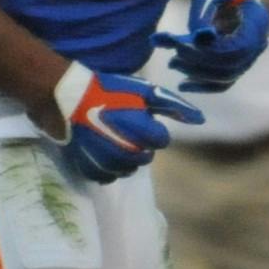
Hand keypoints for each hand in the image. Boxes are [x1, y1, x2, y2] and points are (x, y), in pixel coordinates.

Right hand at [48, 63, 202, 183]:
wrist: (67, 98)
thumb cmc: (109, 91)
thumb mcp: (144, 91)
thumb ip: (174, 106)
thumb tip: (200, 121)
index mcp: (142, 130)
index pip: (162, 141)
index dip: (153, 129)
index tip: (139, 119)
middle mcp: (127, 151)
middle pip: (146, 158)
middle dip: (140, 145)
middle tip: (124, 129)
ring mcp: (107, 162)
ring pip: (128, 170)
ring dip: (125, 158)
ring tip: (113, 140)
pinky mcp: (89, 168)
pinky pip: (107, 177)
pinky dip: (108, 168)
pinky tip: (102, 152)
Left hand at [152, 0, 268, 91]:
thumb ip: (203, 13)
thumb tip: (196, 38)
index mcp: (257, 21)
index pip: (237, 48)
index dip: (211, 51)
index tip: (182, 46)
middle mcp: (259, 41)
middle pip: (232, 65)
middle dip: (200, 64)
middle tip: (173, 57)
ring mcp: (250, 55)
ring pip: (227, 76)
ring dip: (199, 74)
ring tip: (173, 63)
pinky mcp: (238, 63)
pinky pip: (224, 81)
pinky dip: (204, 85)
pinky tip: (183, 84)